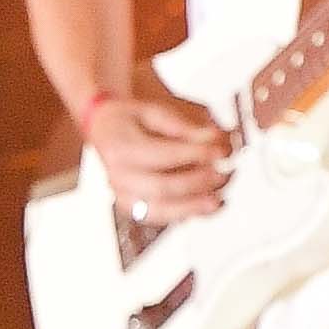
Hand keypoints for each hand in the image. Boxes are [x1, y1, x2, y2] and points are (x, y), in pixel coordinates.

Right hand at [81, 81, 229, 224]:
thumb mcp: (153, 111)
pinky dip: (186, 214)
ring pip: (160, 210)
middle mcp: (117, 176)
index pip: (163, 155)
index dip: (195, 155)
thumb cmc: (129, 120)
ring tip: (218, 199)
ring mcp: (123, 196)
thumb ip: (183, 126)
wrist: (105, 131)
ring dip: (193, 206)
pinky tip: (206, 207)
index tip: (219, 151)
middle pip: (162, 187)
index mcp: (120, 147)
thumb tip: (213, 138)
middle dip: (197, 183)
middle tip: (222, 174)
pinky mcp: (133, 209)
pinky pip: (161, 218)